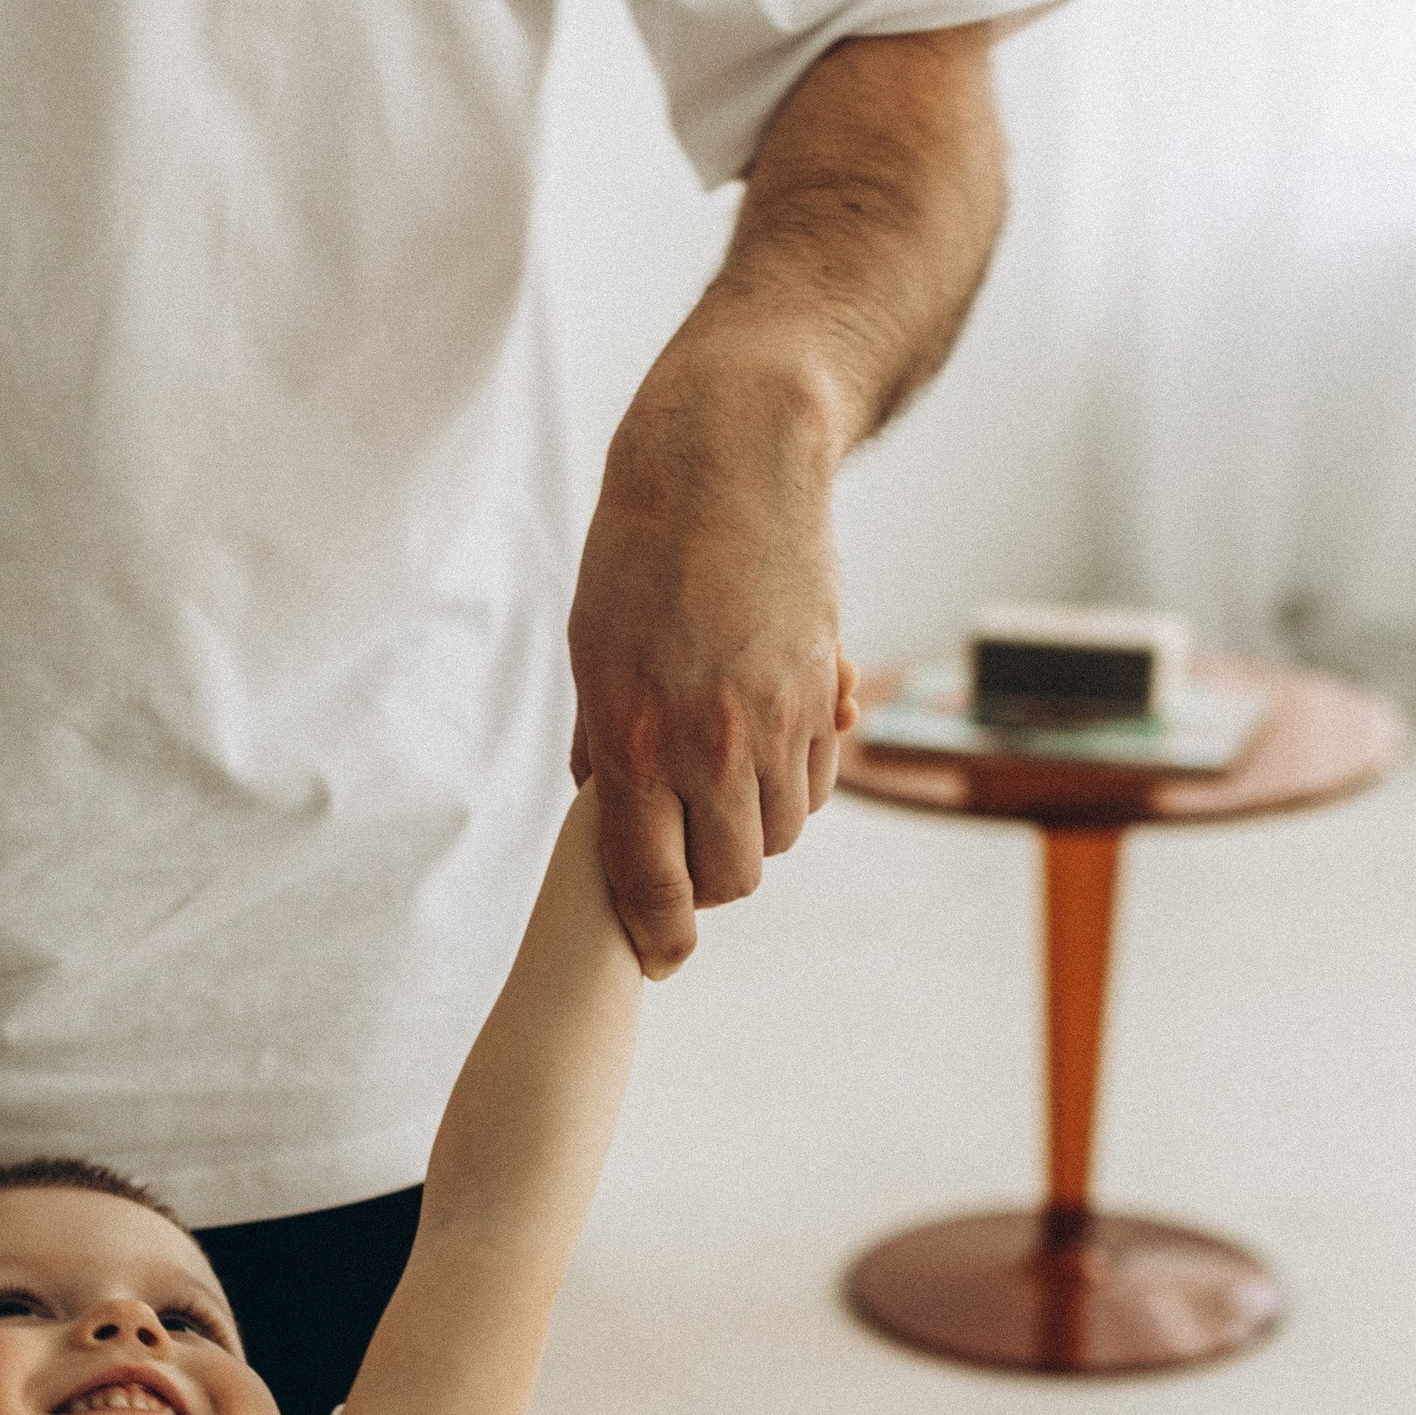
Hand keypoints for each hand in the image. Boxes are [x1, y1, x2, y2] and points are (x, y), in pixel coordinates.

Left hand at [567, 395, 856, 979]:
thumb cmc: (644, 551)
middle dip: (706, 884)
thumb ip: (605, 743)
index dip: (658, 933)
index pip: (653, 880)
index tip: (660, 954)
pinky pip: (816, 784)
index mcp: (638, 739)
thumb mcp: (593, 650)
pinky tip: (764, 754)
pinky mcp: (822, 693)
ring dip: (751, 833)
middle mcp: (712, 743)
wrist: (731, 460)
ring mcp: (777, 721)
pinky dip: (791, 790)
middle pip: (730, 876)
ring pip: (778, 836)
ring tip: (721, 791)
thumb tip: (609, 814)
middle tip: (685, 856)